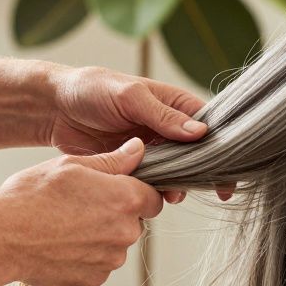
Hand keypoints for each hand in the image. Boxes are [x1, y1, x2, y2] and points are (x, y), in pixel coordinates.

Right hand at [0, 138, 162, 285]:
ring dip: (100, 236)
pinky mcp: (95, 278)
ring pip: (116, 244)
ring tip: (64, 225)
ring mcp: (111, 259)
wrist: (0, 238)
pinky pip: (99, 264)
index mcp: (125, 198)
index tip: (116, 191)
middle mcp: (126, 232)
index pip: (153, 197)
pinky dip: (86, 256)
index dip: (137, 193)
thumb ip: (112, 160)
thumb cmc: (31, 197)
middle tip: (80, 205)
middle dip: (115, 214)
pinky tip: (60, 244)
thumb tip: (138, 149)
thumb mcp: (70, 166)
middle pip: (134, 222)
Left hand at [46, 66, 233, 202]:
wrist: (54, 108)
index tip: (231, 169)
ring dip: (179, 184)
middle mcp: (168, 128)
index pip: (210, 126)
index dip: (222, 147)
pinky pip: (153, 182)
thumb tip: (199, 133)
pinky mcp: (134, 166)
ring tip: (173, 194)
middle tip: (210, 191)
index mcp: (174, 104)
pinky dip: (156, 191)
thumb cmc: (92, 89)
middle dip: (203, 172)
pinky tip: (153, 195)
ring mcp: (152, 149)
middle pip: (198, 154)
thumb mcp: (130, 96)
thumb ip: (163, 116)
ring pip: (177, 172)